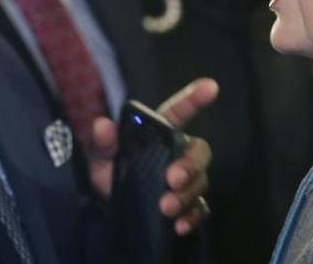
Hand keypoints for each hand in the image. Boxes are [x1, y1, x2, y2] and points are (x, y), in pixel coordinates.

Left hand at [85, 77, 218, 234]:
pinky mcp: (188, 205)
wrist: (111, 208)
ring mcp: (186, 180)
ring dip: (187, 194)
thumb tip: (102, 125)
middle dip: (190, 164)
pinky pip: (200, 209)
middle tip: (172, 179)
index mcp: (159, 134)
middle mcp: (177, 153)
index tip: (211, 87)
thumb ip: (103, 142)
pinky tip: (180, 226)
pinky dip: (192, 217)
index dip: (194, 98)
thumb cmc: (111, 172)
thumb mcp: (101, 157)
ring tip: (166, 208)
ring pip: (200, 181)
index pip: (179, 112)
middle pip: (198, 151)